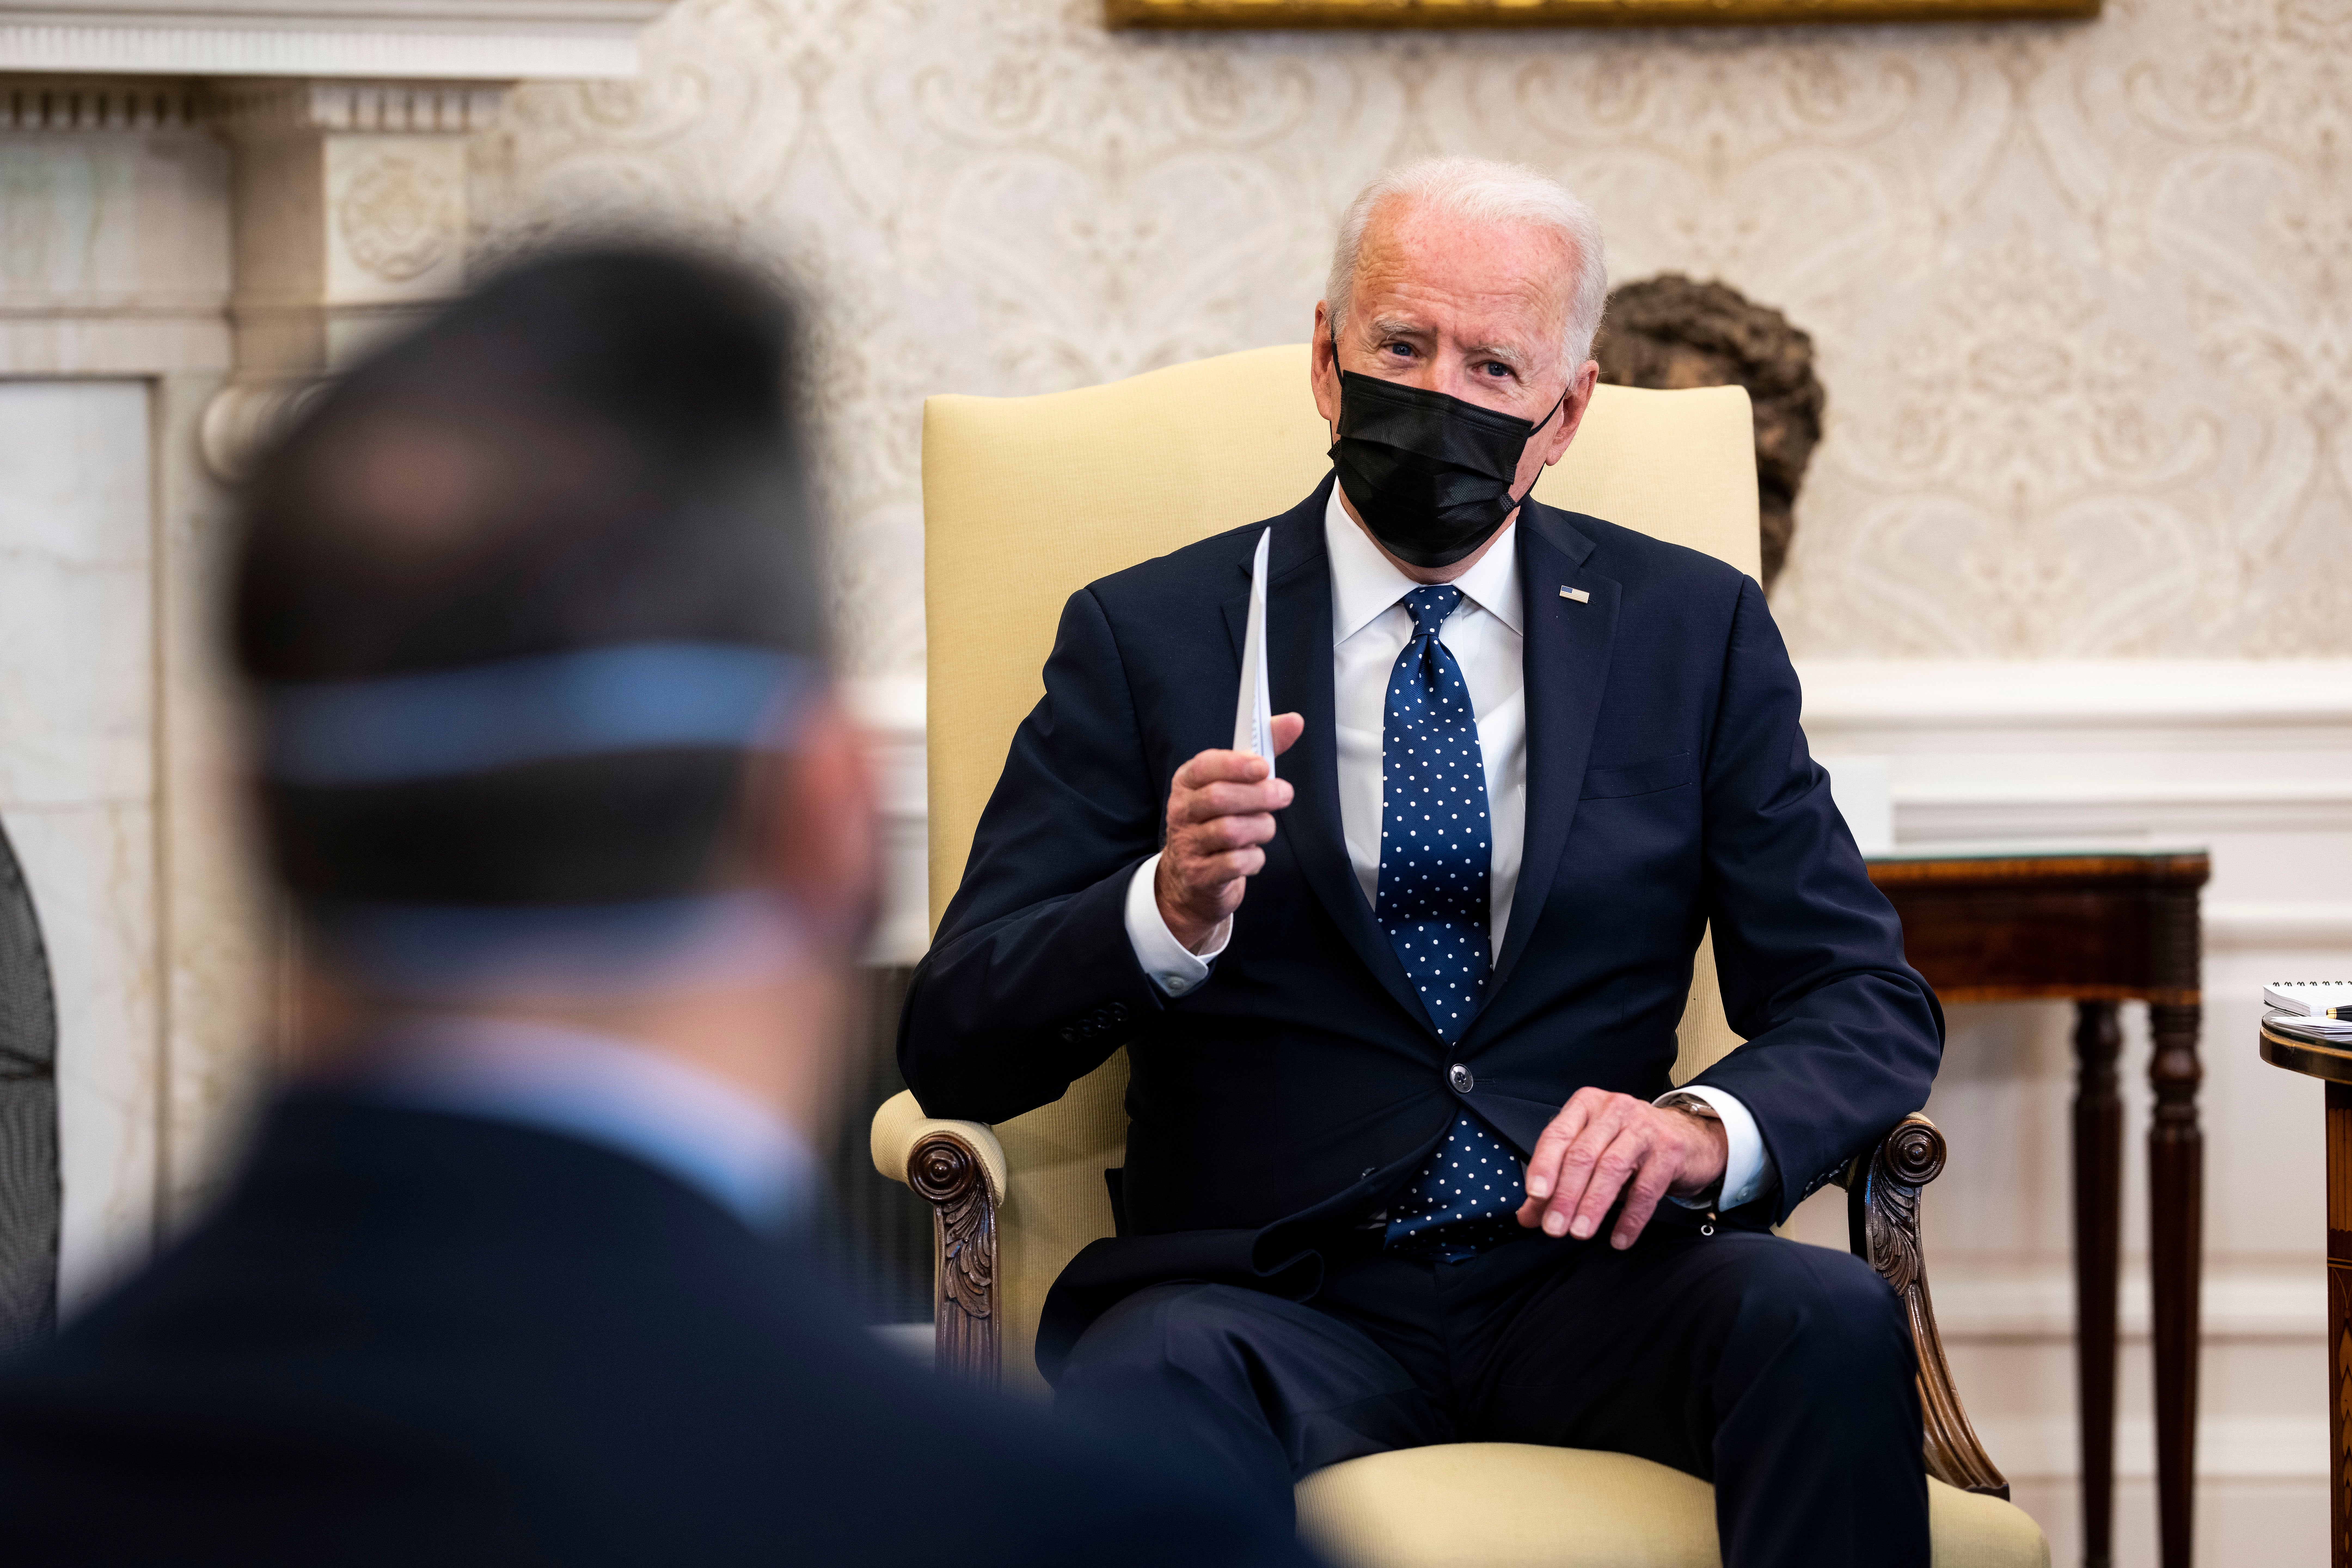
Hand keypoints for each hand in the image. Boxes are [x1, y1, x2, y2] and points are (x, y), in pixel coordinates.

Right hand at [1155, 714, 1304, 951]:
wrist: (1191, 879)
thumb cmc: (1219, 822)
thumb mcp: (1234, 785)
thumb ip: (1262, 752)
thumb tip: (1293, 721)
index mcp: (1187, 783)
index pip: (1204, 766)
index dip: (1235, 764)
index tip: (1264, 766)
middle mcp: (1182, 811)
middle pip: (1220, 798)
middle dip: (1259, 795)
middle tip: (1283, 794)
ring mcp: (1188, 844)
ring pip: (1231, 831)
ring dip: (1261, 827)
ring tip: (1265, 827)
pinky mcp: (1200, 875)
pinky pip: (1235, 864)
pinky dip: (1254, 859)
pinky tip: (1253, 854)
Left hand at [1517, 1089, 1728, 1249]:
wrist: (1688, 1137)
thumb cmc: (1629, 1145)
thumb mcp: (1591, 1155)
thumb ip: (1556, 1183)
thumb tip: (1527, 1216)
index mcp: (1586, 1105)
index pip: (1558, 1135)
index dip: (1544, 1166)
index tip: (1534, 1195)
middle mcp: (1614, 1110)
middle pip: (1583, 1155)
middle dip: (1565, 1195)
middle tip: (1554, 1227)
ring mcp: (1644, 1128)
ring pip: (1611, 1169)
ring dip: (1593, 1205)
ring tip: (1579, 1232)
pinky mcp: (1670, 1151)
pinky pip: (1646, 1189)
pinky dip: (1630, 1218)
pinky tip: (1619, 1238)